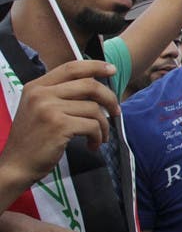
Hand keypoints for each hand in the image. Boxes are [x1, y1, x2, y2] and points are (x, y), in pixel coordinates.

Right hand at [0, 60, 118, 190]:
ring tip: (100, 137)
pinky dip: (98, 136)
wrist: (16, 165)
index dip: (95, 66)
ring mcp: (49, 109)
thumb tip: (94, 85)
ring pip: (93, 108)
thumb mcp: (39, 109)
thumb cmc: (33, 140)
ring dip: (103, 125)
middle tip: (116, 111)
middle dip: (109, 98)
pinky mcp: (59, 125)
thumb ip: (60, 95)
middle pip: (89, 85)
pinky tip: (93, 145)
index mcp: (36, 87)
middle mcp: (41, 94)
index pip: (71, 67)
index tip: (113, 70)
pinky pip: (92, 125)